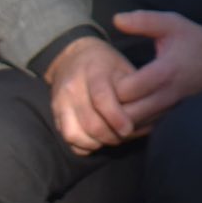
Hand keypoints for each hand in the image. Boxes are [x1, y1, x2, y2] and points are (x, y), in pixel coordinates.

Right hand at [45, 36, 139, 154]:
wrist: (72, 57)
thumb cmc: (107, 63)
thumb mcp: (123, 66)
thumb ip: (132, 88)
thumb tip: (146, 114)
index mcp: (94, 72)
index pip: (102, 99)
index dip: (116, 118)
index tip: (129, 129)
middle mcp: (73, 88)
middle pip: (89, 122)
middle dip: (110, 135)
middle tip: (125, 136)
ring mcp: (60, 102)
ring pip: (73, 134)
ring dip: (96, 143)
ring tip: (112, 139)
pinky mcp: (54, 114)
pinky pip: (66, 138)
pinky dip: (82, 145)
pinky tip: (97, 141)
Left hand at [110, 12, 201, 128]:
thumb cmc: (195, 41)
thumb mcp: (172, 23)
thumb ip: (144, 21)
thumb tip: (116, 19)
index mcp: (165, 71)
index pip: (126, 90)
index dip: (110, 86)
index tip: (108, 77)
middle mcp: (168, 95)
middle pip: (128, 114)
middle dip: (111, 107)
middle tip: (105, 94)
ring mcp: (172, 109)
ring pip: (136, 126)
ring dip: (120, 119)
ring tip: (113, 104)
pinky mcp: (173, 116)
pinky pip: (147, 129)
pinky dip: (132, 124)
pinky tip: (127, 112)